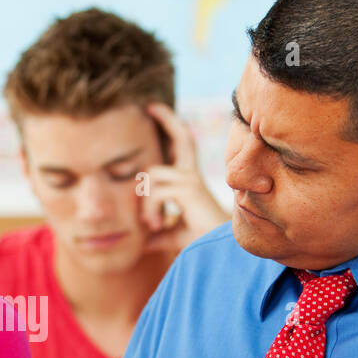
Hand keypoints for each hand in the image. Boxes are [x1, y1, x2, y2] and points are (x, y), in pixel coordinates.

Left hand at [140, 103, 228, 253]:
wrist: (217, 252)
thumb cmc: (198, 242)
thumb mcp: (170, 235)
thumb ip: (154, 233)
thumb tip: (139, 241)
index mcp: (188, 180)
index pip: (182, 145)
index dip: (171, 126)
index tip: (154, 110)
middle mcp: (191, 175)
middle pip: (182, 137)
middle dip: (167, 119)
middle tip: (149, 105)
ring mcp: (191, 180)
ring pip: (152, 175)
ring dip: (144, 202)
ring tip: (151, 224)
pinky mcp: (188, 190)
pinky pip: (155, 191)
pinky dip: (149, 209)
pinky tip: (156, 225)